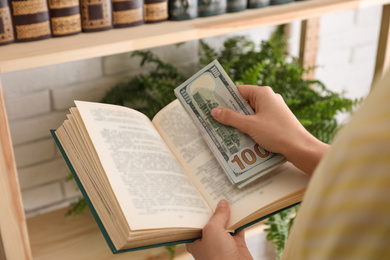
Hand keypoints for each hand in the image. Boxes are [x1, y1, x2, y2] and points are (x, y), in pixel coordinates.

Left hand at [186, 200, 252, 259]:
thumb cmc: (217, 258)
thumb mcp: (212, 231)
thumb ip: (217, 216)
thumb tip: (222, 204)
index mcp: (196, 241)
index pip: (196, 222)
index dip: (199, 210)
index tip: (202, 196)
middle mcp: (208, 242)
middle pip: (212, 222)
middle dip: (216, 210)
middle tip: (217, 193)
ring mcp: (223, 244)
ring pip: (226, 225)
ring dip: (229, 214)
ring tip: (230, 198)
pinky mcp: (237, 246)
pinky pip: (239, 230)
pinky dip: (241, 221)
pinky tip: (243, 211)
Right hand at [211, 85, 327, 173]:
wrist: (300, 148)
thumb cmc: (276, 133)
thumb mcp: (250, 125)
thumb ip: (231, 118)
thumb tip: (214, 111)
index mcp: (263, 93)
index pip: (238, 91)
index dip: (225, 98)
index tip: (212, 105)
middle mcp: (269, 98)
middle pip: (244, 102)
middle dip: (231, 111)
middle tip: (215, 119)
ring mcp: (274, 109)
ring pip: (250, 112)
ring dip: (239, 121)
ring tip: (225, 129)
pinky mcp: (276, 120)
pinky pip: (258, 120)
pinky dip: (249, 126)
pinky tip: (241, 136)